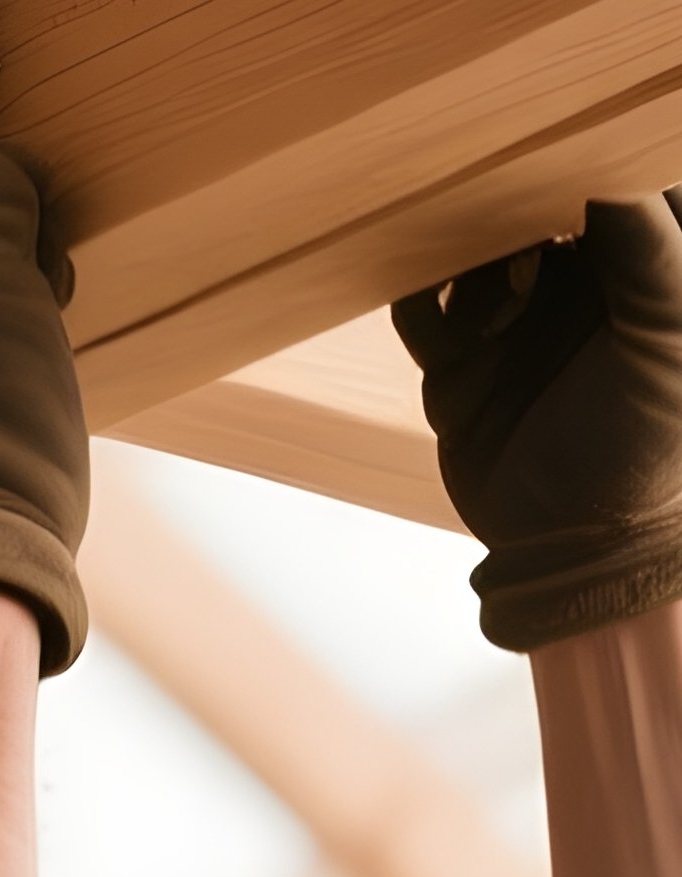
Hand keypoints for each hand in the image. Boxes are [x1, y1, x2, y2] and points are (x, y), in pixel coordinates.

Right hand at [395, 194, 681, 650]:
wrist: (577, 545)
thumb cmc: (653, 442)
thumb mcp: (672, 328)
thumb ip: (645, 240)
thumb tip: (607, 157)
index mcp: (642, 269)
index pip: (616, 181)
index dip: (592, 154)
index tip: (564, 132)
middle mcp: (577, 285)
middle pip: (530, 205)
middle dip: (510, 199)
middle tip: (501, 197)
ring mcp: (513, 322)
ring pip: (470, 251)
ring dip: (466, 258)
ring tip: (488, 294)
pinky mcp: (457, 365)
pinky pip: (422, 312)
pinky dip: (419, 303)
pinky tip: (440, 318)